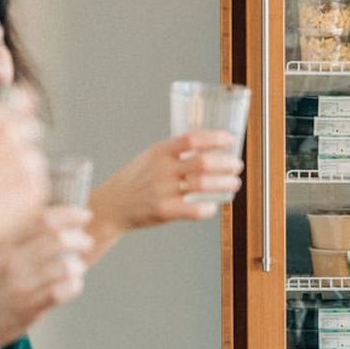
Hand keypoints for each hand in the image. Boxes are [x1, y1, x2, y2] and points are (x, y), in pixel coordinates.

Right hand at [0, 100, 50, 247]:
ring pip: (31, 158)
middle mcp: (7, 130)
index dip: (15, 110)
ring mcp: (23, 159)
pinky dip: (22, 194)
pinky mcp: (34, 190)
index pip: (18, 98)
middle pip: (28, 128)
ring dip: (18, 168)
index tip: (4, 124)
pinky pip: (34, 186)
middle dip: (16, 140)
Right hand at [0, 206, 93, 338]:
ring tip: (79, 265)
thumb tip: (33, 216)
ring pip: (65, 266)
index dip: (69, 214)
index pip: (42, 218)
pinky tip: (73, 285)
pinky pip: (63, 292)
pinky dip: (74, 285)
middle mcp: (9, 260)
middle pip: (59, 239)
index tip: (83, 214)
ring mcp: (19, 285)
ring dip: (78, 264)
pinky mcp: (26, 309)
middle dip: (79, 237)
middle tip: (86, 240)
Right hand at [89, 131, 243, 247]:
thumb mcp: (149, 158)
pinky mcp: (163, 211)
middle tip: (237, 165)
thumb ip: (174, 153)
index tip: (230, 139)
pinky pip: (194, 210)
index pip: (192, 138)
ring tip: (234, 184)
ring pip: (203, 185)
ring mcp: (162, 190)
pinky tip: (214, 206)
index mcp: (159, 151)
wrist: (111, 205)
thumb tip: (207, 148)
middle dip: (227, 164)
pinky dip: (208, 208)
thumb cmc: (135, 180)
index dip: (215, 138)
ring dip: (224, 184)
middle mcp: (162, 169)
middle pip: (203, 162)